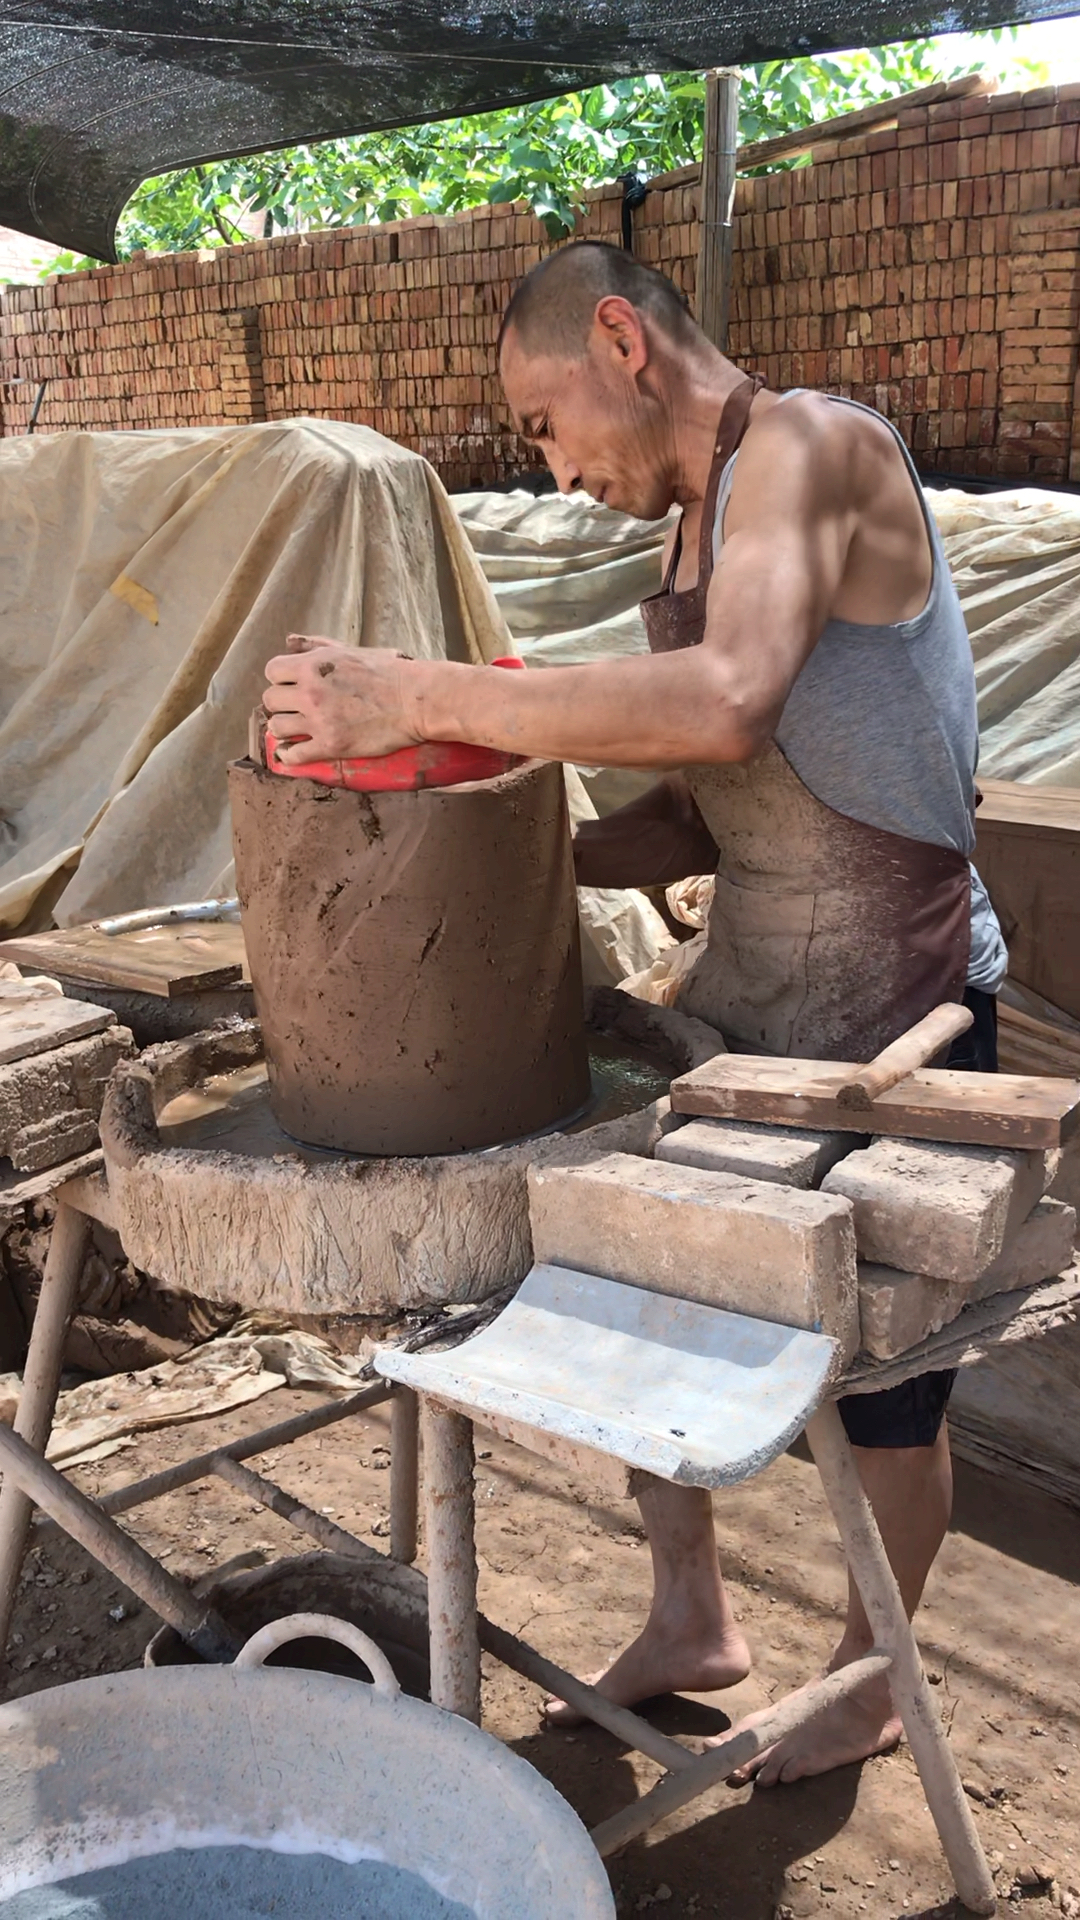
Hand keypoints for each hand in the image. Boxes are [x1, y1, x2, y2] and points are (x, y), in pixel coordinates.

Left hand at [263, 636, 422, 763]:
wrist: (415, 701)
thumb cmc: (388, 672)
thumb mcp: (349, 650)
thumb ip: (316, 645)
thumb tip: (289, 641)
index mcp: (314, 664)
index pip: (272, 671)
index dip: (280, 680)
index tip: (291, 686)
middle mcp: (310, 691)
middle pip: (270, 700)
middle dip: (281, 704)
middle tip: (295, 709)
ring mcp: (319, 720)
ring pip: (276, 728)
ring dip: (283, 729)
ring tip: (296, 730)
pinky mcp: (330, 745)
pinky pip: (293, 755)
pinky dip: (289, 756)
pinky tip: (293, 753)